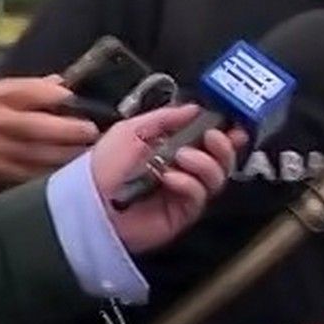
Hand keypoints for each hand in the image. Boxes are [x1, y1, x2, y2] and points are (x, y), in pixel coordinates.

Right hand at [0, 76, 99, 193]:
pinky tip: (73, 169)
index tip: (78, 101)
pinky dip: (56, 172)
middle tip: (92, 131)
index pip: (29, 92)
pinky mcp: (1, 175)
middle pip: (37, 128)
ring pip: (39, 155)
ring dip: (69, 154)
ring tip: (90, 150)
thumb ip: (31, 87)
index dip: (57, 97)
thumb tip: (63, 84)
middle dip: (69, 130)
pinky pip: (35, 175)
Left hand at [91, 104, 242, 253]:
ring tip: (181, 158)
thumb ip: (165, 118)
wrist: (88, 201)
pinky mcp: (181, 215)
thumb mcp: (132, 130)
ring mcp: (183, 194)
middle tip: (213, 138)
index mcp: (171, 148)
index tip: (234, 126)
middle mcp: (182, 171)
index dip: (225, 134)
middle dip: (223, 147)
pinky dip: (189, 184)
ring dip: (205, 164)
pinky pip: (198, 198)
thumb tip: (195, 108)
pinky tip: (170, 179)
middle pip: (220, 161)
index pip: (207, 141)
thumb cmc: (103, 165)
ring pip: (216, 179)